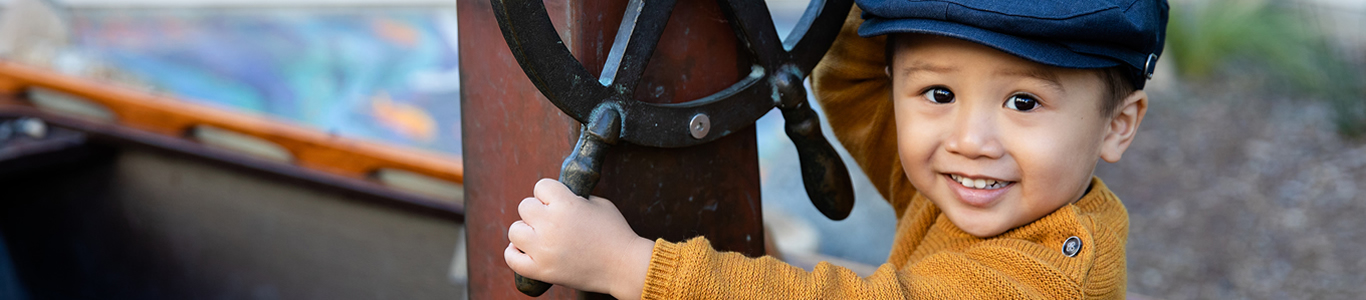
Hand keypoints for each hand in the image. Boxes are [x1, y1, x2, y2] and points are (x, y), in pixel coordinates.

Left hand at [505, 179, 654, 298]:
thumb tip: (555, 199)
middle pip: (524, 206)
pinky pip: (511, 258)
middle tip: (551, 221)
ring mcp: (543, 249)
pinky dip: (514, 253)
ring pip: (514, 230)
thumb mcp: (599, 203)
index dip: (549, 193)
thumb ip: (574, 198)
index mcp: (566, 204)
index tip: (557, 202)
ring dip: (525, 231)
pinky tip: (525, 250)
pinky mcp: (541, 270)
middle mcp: (550, 224)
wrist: (624, 266)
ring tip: (539, 236)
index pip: (540, 186)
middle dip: (537, 211)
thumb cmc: (615, 233)